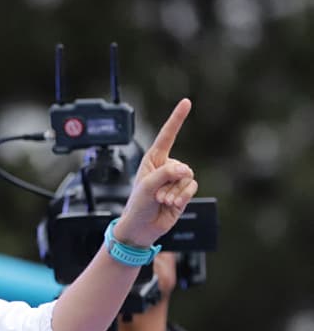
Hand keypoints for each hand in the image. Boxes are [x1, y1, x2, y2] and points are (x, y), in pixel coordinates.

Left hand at [115, 99, 197, 246]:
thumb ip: (166, 174)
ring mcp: (176, 180)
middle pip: (181, 166)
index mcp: (153, 160)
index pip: (167, 136)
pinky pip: (191, 188)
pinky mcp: (184, 192)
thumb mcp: (147, 186)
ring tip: (162, 200)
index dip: (177, 119)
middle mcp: (166, 167)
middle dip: (169, 182)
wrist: (142, 227)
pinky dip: (182, 197)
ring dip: (174, 192)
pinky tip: (171, 204)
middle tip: (157, 195)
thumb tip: (185, 169)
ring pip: (188, 178)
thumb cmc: (138, 205)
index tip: (186, 102)